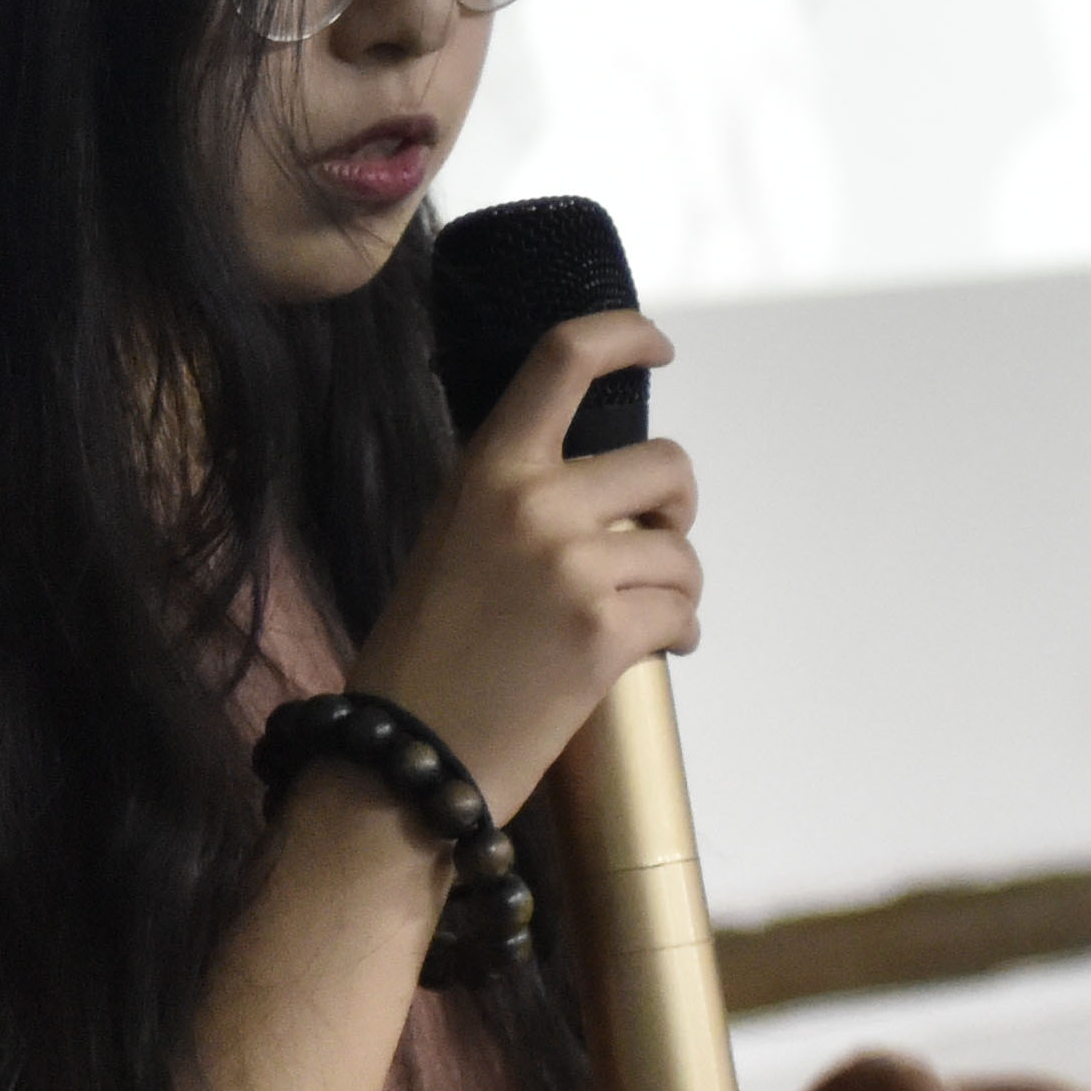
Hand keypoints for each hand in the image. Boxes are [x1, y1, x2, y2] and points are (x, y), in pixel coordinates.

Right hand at [348, 311, 696, 821]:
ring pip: (683, 551)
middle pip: (665, 465)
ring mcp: (571, 564)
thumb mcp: (452, 540)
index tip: (658, 346)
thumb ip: (517, 496)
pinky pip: (682, 613)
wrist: (406, 755)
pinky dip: (680, 634)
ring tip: (644, 617)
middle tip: (657, 544)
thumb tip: (602, 483)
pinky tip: (655, 651)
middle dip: (678, 508)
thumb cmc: (424, 655)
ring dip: (678, 587)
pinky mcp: (603, 631)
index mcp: (487, 467)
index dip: (625, 335)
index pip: (564, 357)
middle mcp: (532, 500)